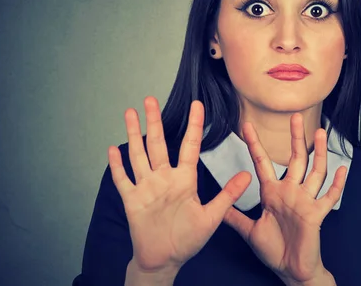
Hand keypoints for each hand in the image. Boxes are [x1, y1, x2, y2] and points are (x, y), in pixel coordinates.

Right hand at [108, 97, 251, 272]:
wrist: (165, 260)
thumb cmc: (187, 240)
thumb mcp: (211, 217)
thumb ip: (228, 195)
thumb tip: (248, 175)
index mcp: (184, 179)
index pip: (189, 146)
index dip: (194, 125)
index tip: (197, 105)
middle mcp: (164, 178)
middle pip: (158, 144)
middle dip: (155, 121)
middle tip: (151, 99)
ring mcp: (146, 187)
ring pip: (138, 155)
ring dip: (133, 134)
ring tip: (130, 113)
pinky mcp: (132, 200)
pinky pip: (123, 179)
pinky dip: (117, 165)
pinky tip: (112, 148)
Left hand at [222, 113, 346, 283]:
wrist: (291, 270)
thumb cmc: (274, 250)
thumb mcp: (250, 231)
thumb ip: (236, 218)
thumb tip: (219, 208)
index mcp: (273, 193)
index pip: (262, 163)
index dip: (255, 144)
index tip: (246, 126)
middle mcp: (291, 192)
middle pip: (296, 159)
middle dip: (296, 138)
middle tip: (296, 116)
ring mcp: (305, 201)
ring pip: (315, 171)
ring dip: (319, 152)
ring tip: (320, 133)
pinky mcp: (317, 214)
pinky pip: (329, 197)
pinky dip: (337, 184)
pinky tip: (343, 169)